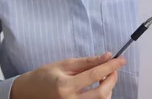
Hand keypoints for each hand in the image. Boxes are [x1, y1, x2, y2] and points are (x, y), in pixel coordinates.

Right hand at [10, 52, 125, 98]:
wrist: (30, 92)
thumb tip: (106, 56)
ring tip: (104, 77)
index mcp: (65, 86)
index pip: (94, 75)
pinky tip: (99, 87)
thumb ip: (86, 62)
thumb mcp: (64, 64)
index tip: (121, 60)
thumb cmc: (45, 75)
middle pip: (102, 93)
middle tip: (114, 69)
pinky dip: (102, 96)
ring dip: (108, 89)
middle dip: (112, 79)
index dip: (110, 67)